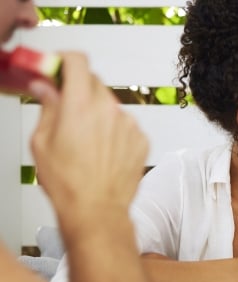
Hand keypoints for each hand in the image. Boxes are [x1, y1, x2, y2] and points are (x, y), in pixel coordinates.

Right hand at [29, 52, 147, 219]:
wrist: (97, 210)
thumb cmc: (70, 184)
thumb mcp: (42, 142)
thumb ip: (46, 107)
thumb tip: (45, 88)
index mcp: (80, 105)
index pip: (78, 61)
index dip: (65, 60)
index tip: (57, 67)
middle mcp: (109, 110)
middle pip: (94, 82)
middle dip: (79, 89)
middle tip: (67, 106)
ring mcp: (129, 124)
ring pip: (111, 105)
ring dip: (98, 112)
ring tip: (86, 140)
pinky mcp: (142, 139)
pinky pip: (126, 124)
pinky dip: (115, 130)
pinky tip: (103, 151)